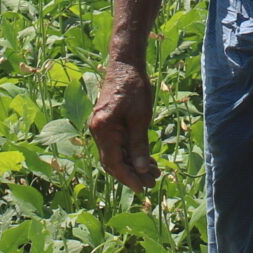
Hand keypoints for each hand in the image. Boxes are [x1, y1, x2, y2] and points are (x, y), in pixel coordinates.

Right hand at [89, 60, 159, 190]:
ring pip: (116, 155)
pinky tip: (146, 161)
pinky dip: (131, 154)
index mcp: (103, 129)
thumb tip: (142, 169)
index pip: (114, 163)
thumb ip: (139, 145)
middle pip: (113, 162)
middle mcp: (98, 131)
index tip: (143, 188)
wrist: (125, 64)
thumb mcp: (140, 118)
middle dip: (133, 175)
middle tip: (152, 184)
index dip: (128, 178)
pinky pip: (118, 145)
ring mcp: (102, 128)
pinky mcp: (108, 124)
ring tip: (154, 174)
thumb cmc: (134, 87)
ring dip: (134, 166)